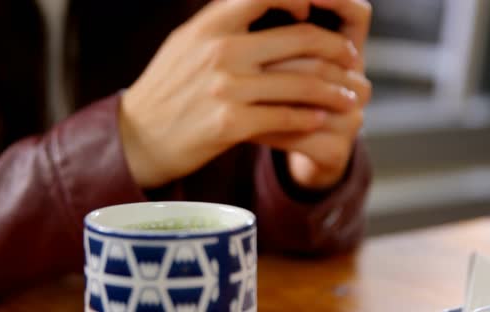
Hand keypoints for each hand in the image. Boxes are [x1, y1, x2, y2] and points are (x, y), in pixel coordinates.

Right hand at [120, 0, 359, 188]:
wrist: (138, 137)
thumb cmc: (168, 88)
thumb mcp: (187, 42)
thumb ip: (223, 21)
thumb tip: (262, 4)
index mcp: (211, 24)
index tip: (313, 13)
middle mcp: (221, 50)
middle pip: (301, 39)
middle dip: (336, 49)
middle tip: (351, 59)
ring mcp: (226, 88)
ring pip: (301, 82)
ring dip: (334, 90)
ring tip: (348, 96)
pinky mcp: (231, 124)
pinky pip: (286, 117)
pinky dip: (309, 117)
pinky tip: (319, 119)